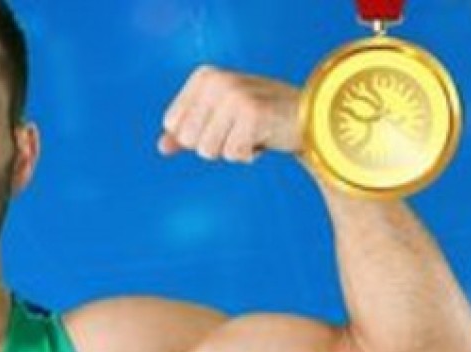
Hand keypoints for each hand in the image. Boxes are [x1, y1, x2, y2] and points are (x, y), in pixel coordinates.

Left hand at [158, 67, 301, 163]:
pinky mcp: (253, 115)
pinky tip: (263, 138)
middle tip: (237, 129)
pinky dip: (247, 155)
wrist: (308, 116)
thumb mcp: (219, 117)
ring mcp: (235, 97)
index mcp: (204, 76)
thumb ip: (188, 130)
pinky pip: (232, 155)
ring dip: (230, 151)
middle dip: (212, 145)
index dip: (195, 134)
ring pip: (208, 151)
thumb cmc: (260, 117)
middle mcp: (217, 81)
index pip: (172, 124)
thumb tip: (162, 147)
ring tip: (251, 132)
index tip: (221, 122)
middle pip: (188, 140)